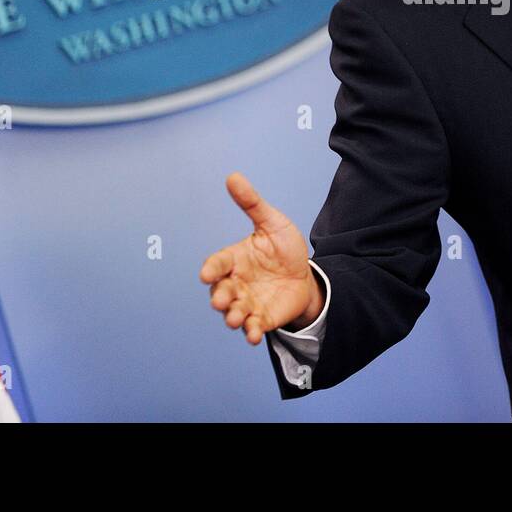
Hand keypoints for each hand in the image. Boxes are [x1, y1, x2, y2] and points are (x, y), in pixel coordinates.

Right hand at [199, 171, 323, 344]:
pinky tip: (254, 335)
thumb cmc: (283, 247)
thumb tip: (233, 176)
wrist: (305, 274)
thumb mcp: (272, 222)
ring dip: (233, 317)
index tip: (206, 273)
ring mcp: (248, 302)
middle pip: (221, 292)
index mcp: (234, 259)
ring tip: (236, 319)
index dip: (211, 269)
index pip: (217, 264)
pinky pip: (253, 327)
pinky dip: (251, 332)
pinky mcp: (262, 318)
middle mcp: (236, 283)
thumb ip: (252, 203)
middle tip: (221, 301)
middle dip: (220, 297)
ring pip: (234, 312)